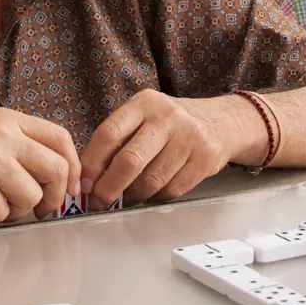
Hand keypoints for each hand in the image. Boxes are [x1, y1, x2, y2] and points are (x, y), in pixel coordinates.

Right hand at [0, 108, 78, 225]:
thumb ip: (19, 150)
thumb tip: (61, 179)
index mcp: (8, 119)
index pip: (61, 138)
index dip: (73, 169)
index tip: (71, 190)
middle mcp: (1, 132)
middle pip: (56, 169)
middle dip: (53, 199)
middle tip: (37, 211)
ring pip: (31, 196)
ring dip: (14, 212)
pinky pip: (1, 212)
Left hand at [82, 90, 259, 204]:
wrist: (221, 121)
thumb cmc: (172, 124)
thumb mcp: (144, 117)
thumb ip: (118, 140)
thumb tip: (89, 178)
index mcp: (144, 103)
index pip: (109, 134)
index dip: (92, 164)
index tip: (84, 184)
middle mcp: (167, 117)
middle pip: (130, 160)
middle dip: (109, 188)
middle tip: (99, 201)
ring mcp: (189, 137)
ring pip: (152, 180)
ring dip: (133, 196)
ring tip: (126, 198)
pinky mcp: (206, 158)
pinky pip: (172, 190)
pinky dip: (156, 198)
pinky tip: (151, 193)